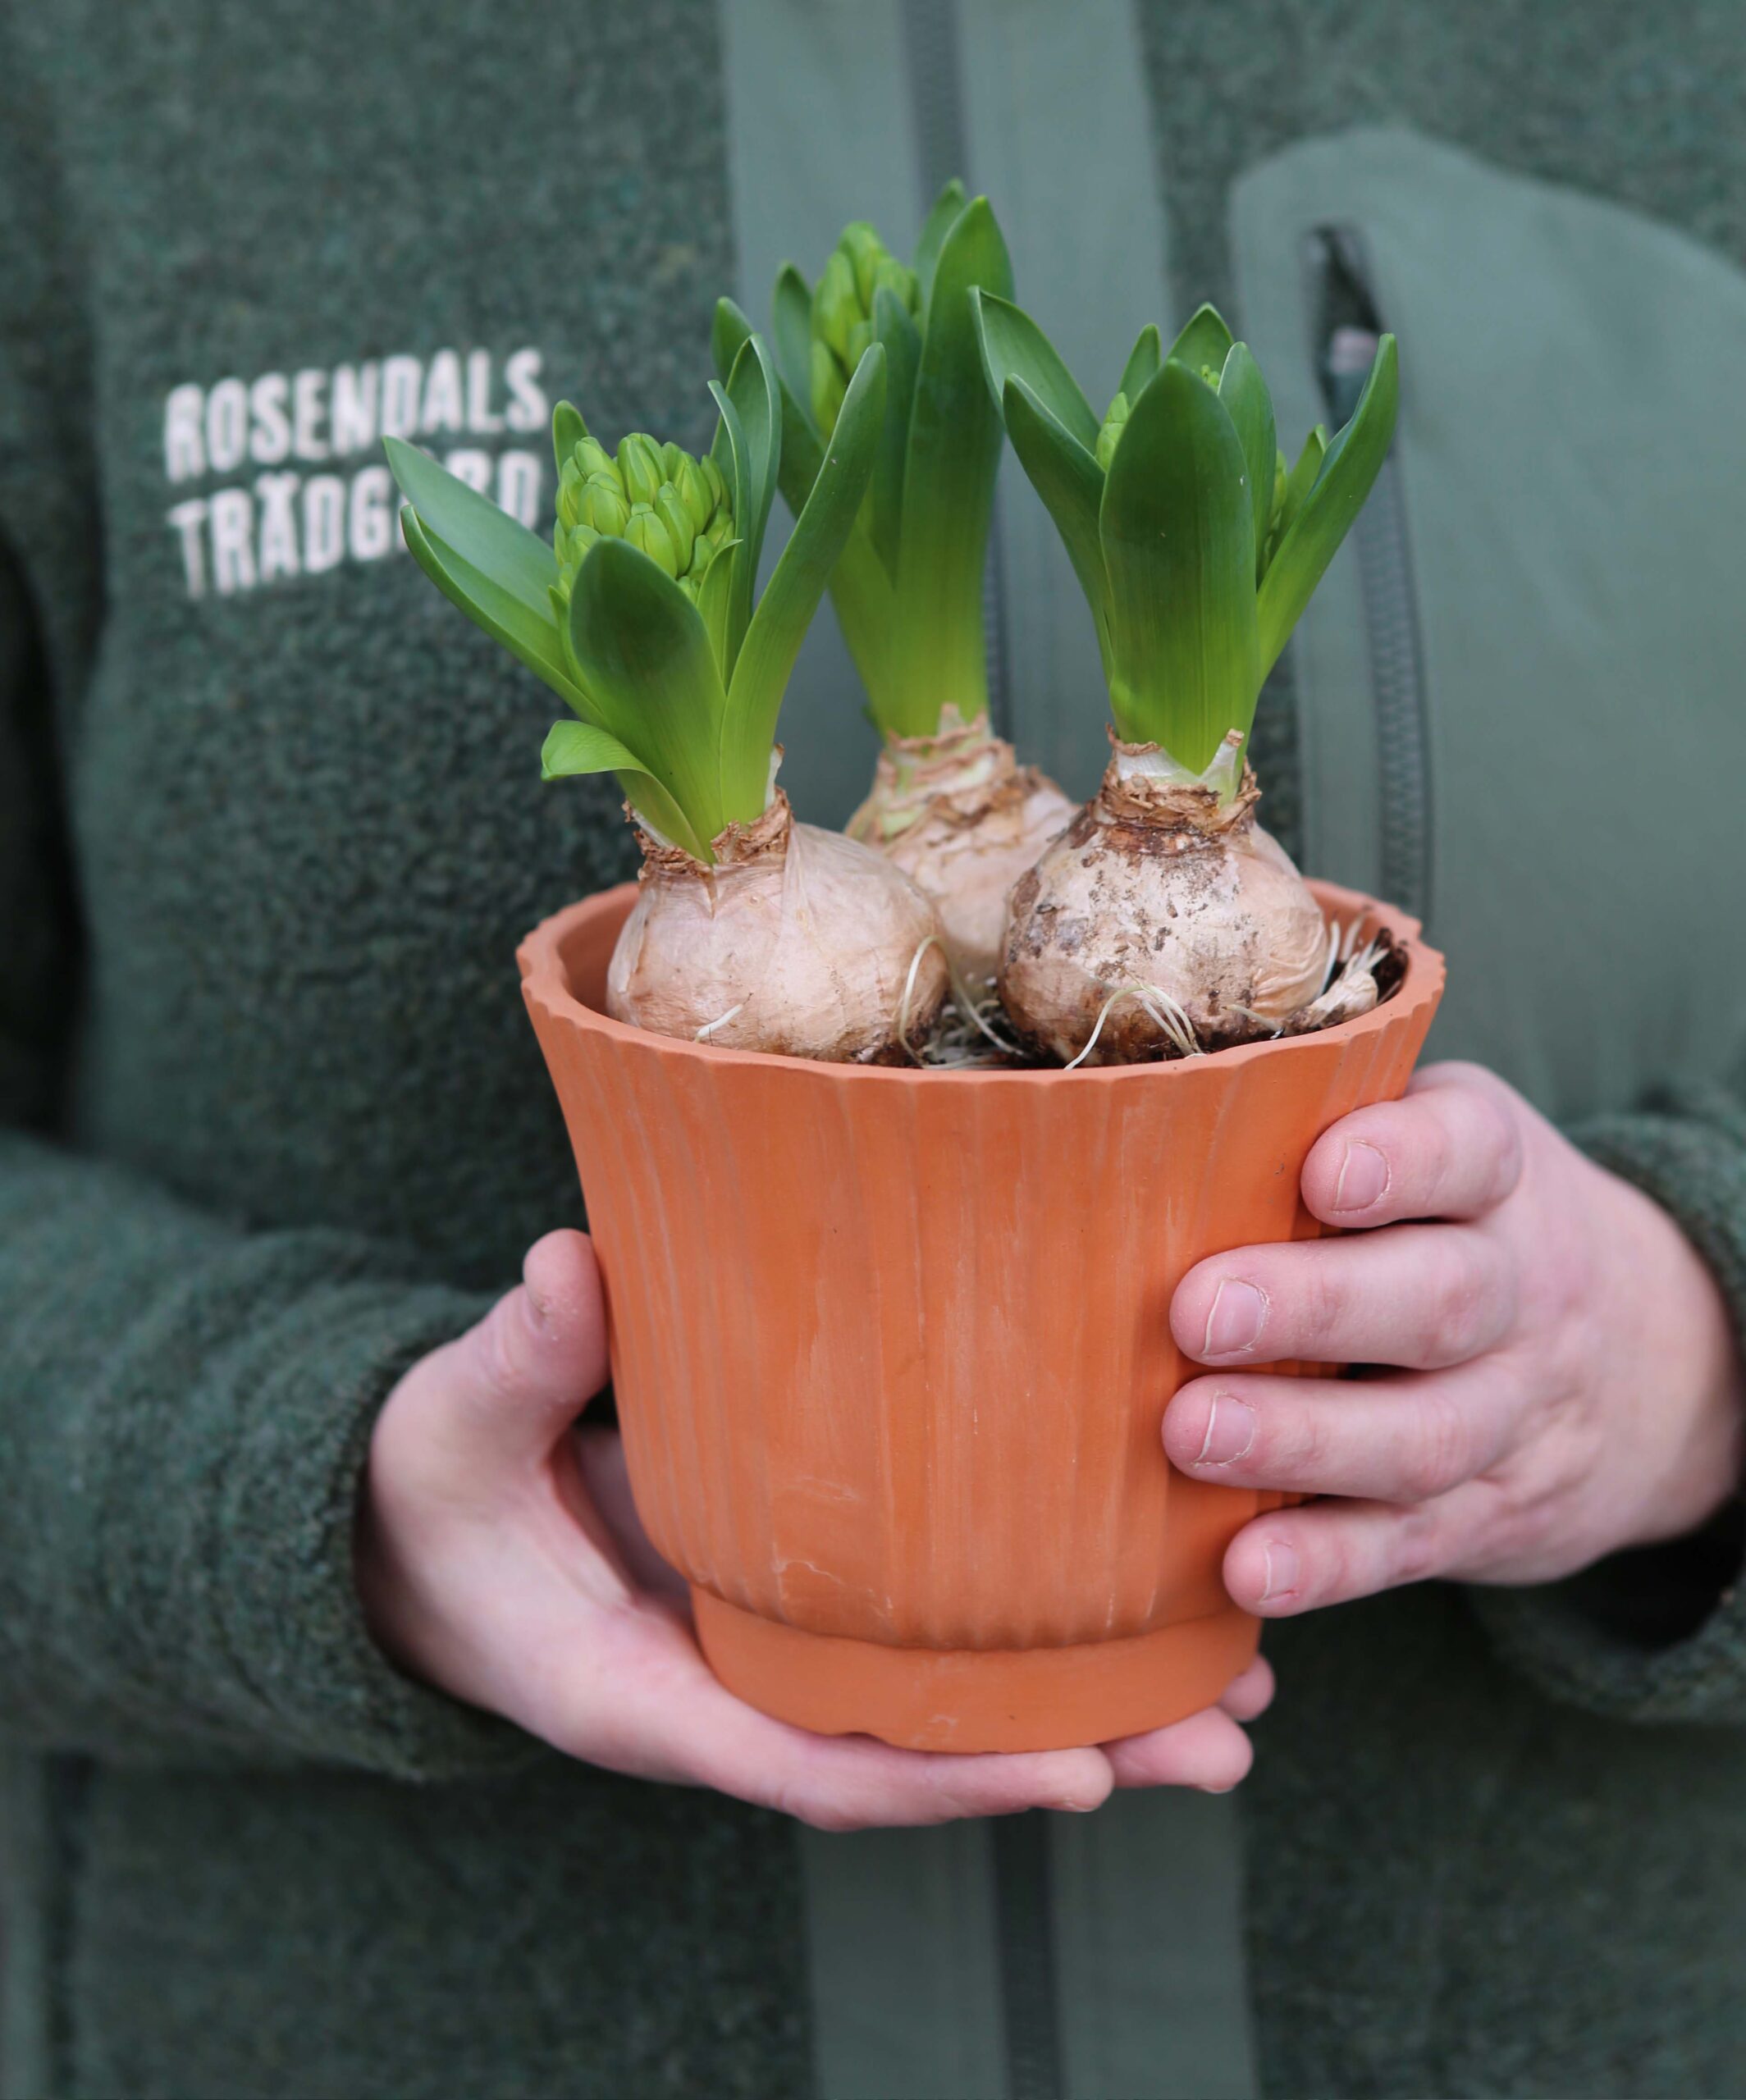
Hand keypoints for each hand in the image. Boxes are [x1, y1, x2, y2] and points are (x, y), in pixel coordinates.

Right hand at [359, 1229, 1269, 1829]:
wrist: (415, 1530)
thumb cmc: (431, 1490)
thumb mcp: (453, 1429)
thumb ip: (516, 1362)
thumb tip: (568, 1271)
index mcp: (644, 1693)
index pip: (810, 1764)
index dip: (948, 1778)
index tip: (1083, 1772)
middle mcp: (728, 1700)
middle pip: (917, 1763)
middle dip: (1069, 1760)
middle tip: (1223, 1743)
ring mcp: (770, 1659)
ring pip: (940, 1715)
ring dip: (1087, 1713)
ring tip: (1235, 1697)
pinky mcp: (795, 1605)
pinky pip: (922, 1645)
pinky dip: (1027, 1642)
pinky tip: (1133, 1603)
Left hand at [1163, 1062, 1745, 1614]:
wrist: (1658, 1365)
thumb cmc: (1456, 1225)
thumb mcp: (1438, 1146)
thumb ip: (1324, 1124)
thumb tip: (1141, 1113)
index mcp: (1496, 1177)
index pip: (1470, 1152)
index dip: (1401, 1161)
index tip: (1321, 1174)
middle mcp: (1520, 1291)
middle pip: (1442, 1300)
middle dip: (1316, 1307)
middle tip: (1198, 1312)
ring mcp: (1510, 1414)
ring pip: (1423, 1435)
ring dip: (1302, 1441)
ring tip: (1191, 1433)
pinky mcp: (1485, 1516)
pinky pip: (1407, 1546)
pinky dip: (1326, 1563)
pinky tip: (1244, 1566)